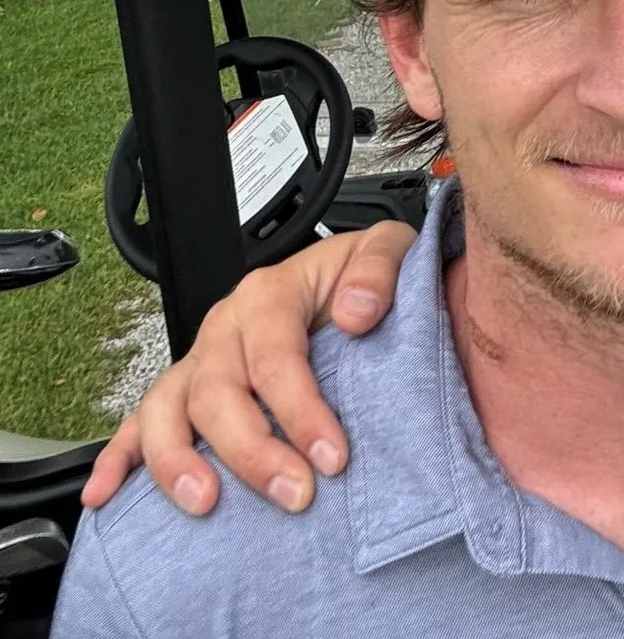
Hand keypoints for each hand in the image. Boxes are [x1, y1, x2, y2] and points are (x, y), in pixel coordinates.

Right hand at [81, 220, 415, 516]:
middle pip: (218, 394)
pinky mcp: (185, 388)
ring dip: (178, 461)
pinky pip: (139, 420)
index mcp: (268, 294)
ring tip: (205, 503)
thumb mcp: (386, 250)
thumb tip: (356, 312)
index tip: (331, 457)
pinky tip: (107, 493)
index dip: (300, 411)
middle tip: (295, 494)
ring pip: (166, 410)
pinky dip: (117, 457)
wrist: (348, 279)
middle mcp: (225, 327)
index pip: (275, 358)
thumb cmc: (362, 276)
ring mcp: (200, 359)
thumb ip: (379, 271)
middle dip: (253, 452)